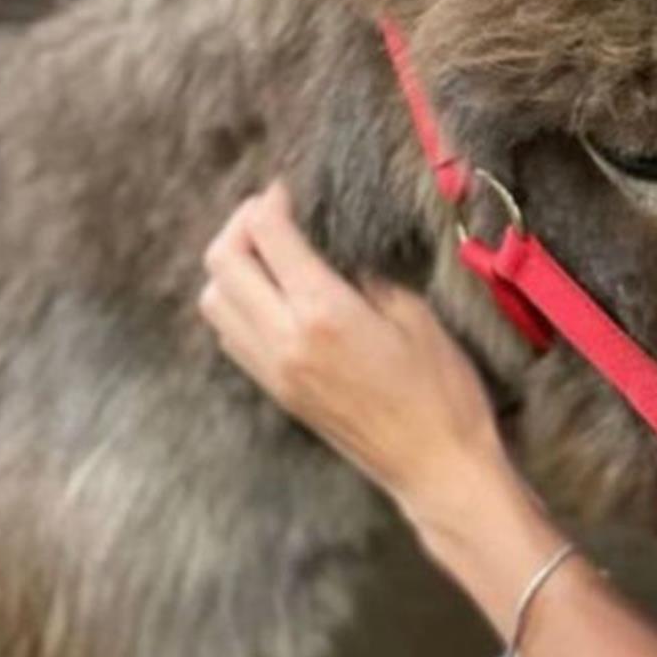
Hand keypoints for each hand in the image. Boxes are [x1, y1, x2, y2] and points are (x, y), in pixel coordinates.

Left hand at [200, 181, 509, 524]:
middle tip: (272, 212)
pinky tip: (273, 295)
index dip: (272, 200)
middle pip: (222, 262)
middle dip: (240, 224)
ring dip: (231, 267)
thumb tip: (334, 251)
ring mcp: (274, 370)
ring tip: (268, 252)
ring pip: (214, 301)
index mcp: (322, 312)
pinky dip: (237, 303)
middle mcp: (284, 340)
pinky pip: (230, 336)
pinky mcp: (277, 392)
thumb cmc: (442, 389)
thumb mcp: (415, 315)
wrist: (435, 466)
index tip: (290, 189)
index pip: (267, 235)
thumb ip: (365, 276)